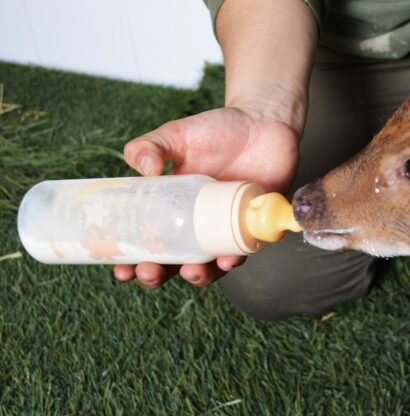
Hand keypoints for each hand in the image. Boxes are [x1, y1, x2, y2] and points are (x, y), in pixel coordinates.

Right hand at [114, 104, 300, 287]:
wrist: (262, 121)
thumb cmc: (217, 130)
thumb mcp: (175, 135)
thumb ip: (149, 147)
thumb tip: (142, 170)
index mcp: (173, 208)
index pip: (149, 242)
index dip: (133, 260)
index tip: (121, 269)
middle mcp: (199, 224)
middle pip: (176, 261)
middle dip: (160, 274)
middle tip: (149, 272)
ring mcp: (226, 227)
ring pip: (211, 264)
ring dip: (199, 275)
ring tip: (190, 272)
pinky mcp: (254, 224)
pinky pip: (245, 249)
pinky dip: (235, 258)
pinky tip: (227, 258)